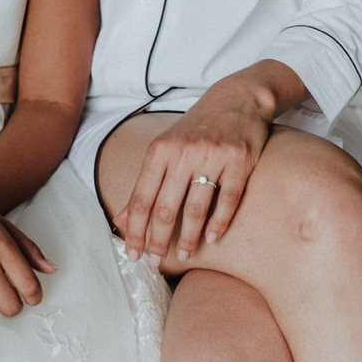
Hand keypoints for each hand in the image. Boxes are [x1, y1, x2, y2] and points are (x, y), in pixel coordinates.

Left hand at [116, 63, 301, 264]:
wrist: (236, 99)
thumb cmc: (195, 129)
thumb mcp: (164, 150)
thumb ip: (143, 185)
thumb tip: (121, 221)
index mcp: (160, 150)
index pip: (141, 198)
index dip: (135, 231)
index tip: (132, 255)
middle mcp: (184, 153)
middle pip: (165, 207)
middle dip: (158, 240)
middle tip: (156, 261)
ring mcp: (213, 156)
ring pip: (196, 207)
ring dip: (188, 236)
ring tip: (185, 254)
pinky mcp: (239, 160)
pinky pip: (228, 199)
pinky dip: (219, 222)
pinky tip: (212, 237)